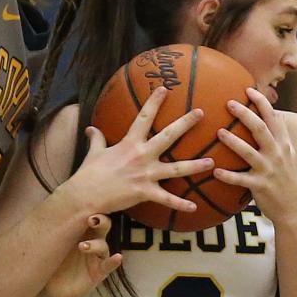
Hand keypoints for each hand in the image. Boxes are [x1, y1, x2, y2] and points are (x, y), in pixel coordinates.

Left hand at [36, 214, 122, 296]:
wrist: (43, 285)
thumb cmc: (46, 259)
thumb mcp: (48, 241)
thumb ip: (50, 226)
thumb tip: (45, 207)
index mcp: (79, 230)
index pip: (90, 215)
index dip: (91, 209)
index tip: (84, 206)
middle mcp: (90, 240)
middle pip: (102, 225)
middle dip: (100, 220)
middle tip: (91, 219)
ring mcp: (95, 257)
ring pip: (102, 246)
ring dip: (95, 244)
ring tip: (83, 247)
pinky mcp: (97, 272)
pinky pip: (108, 266)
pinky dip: (113, 261)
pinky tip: (118, 258)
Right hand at [67, 87, 214, 216]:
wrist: (85, 195)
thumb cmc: (89, 173)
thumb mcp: (93, 152)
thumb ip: (96, 139)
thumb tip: (91, 128)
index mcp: (129, 143)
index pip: (143, 117)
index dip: (154, 102)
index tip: (165, 89)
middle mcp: (141, 156)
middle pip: (168, 136)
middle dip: (185, 123)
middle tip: (201, 112)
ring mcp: (145, 174)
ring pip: (175, 169)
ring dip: (194, 165)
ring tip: (212, 162)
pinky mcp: (145, 192)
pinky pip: (166, 199)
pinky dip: (180, 204)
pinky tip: (194, 207)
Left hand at [212, 88, 296, 224]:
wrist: (296, 209)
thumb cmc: (286, 180)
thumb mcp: (288, 155)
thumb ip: (278, 136)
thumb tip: (271, 115)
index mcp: (283, 144)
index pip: (273, 117)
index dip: (261, 102)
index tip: (248, 89)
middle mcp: (277, 154)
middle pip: (260, 129)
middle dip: (245, 114)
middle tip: (229, 103)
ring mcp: (269, 170)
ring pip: (248, 152)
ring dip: (233, 141)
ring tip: (219, 132)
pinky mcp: (260, 186)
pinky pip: (241, 180)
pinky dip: (228, 176)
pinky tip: (215, 171)